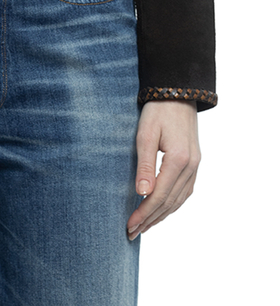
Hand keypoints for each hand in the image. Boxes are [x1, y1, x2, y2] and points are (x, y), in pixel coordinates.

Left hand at [127, 100, 199, 240]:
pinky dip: (173, 204)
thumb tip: (142, 193)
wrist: (178, 92)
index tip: (129, 225)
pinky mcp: (195, 162)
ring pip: (180, 200)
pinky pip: (185, 191)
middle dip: (151, 219)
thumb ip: (145, 164)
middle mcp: (191, 166)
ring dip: (162, 215)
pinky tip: (162, 210)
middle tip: (132, 233)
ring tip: (145, 226)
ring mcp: (196, 165)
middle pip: (170, 202)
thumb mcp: (146, 134)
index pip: (159, 196)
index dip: (144, 213)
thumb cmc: (158, 110)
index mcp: (179, 159)